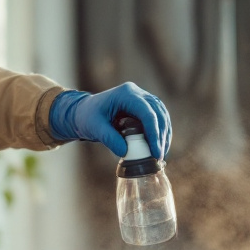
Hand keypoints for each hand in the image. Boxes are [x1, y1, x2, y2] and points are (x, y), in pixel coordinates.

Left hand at [49, 83, 171, 159]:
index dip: (154, 133)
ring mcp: (142, 98)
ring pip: (162, 115)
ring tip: (161, 154)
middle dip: (162, 136)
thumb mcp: (94, 128)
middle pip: (158, 113)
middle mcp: (137, 93)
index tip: (156, 153)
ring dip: (164, 134)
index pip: (147, 113)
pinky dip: (160, 132)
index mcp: (126, 94)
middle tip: (159, 156)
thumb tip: (125, 152)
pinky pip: (158, 118)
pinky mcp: (144, 106)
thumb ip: (109, 139)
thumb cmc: (87, 117)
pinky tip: (159, 146)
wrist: (84, 111)